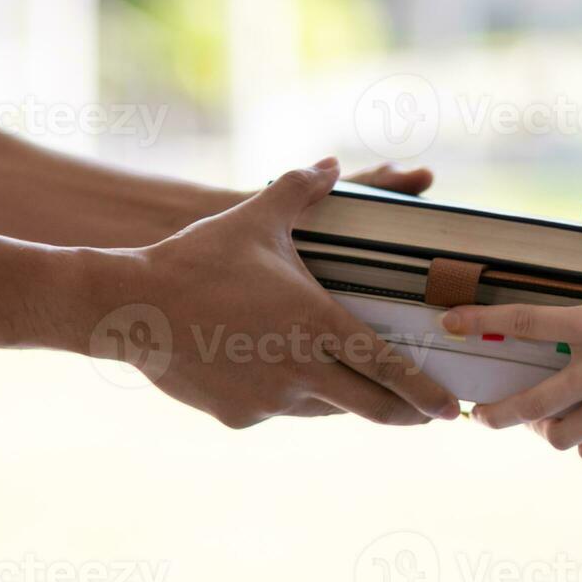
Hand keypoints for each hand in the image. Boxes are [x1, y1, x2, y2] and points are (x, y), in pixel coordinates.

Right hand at [85, 158, 460, 428]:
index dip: (425, 394)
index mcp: (318, 324)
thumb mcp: (254, 219)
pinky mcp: (242, 417)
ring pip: (326, 409)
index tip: (452, 410)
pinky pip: (279, 411)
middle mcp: (302, 370)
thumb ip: (299, 190)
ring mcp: (271, 401)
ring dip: (342, 399)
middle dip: (405, 415)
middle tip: (423, 416)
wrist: (130, 307)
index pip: (390, 369)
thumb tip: (328, 164)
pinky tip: (269, 372)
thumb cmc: (197, 260)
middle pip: (371, 407)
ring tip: (351, 385)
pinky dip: (286, 397)